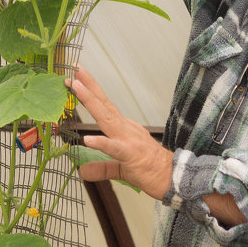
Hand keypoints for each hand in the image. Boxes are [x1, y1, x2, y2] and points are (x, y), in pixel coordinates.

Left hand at [66, 66, 172, 199]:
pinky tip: (88, 139)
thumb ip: (101, 167)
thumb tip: (83, 170)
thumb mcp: (121, 169)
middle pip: (103, 104)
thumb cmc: (150, 169)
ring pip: (106, 118)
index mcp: (123, 128)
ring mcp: (128, 139)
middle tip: (74, 69)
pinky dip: (101, 143)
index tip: (77, 77)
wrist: (173, 176)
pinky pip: (113, 148)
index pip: (104, 106)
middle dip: (88, 86)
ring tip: (76, 87)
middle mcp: (125, 128)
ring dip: (90, 101)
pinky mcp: (130, 154)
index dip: (90, 92)